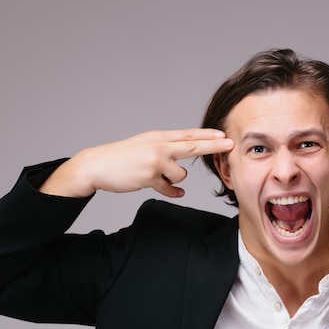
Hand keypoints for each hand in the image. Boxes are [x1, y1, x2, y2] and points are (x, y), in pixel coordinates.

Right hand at [39, 129, 233, 197]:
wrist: (97, 165)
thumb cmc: (122, 157)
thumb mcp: (144, 146)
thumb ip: (164, 151)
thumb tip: (181, 166)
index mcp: (159, 137)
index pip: (188, 134)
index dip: (207, 134)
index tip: (224, 134)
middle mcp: (159, 146)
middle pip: (193, 145)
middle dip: (214, 145)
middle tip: (231, 143)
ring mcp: (154, 162)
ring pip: (180, 175)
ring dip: (174, 179)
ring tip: (157, 176)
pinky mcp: (148, 178)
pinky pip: (169, 189)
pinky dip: (172, 192)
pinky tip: (176, 194)